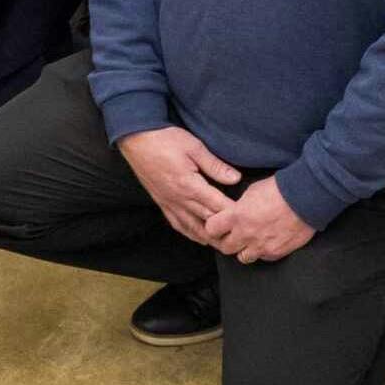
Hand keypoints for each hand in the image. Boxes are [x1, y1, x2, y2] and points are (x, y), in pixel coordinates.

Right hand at [117, 125, 243, 244]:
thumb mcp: (194, 147)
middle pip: (207, 221)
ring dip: (208, 237)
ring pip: (192, 227)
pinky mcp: (161, 202)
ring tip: (223, 245)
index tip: (248, 220)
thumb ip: (215, 165)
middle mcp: (179, 199)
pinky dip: (190, 233)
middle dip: (224, 231)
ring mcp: (169, 203)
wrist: (136, 139)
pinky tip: (198, 236)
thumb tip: (235, 178)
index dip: (233, 214)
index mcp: (189, 186)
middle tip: (241, 239)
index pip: (217, 205)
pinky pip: (177, 223)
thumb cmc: (165, 140)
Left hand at [204, 178, 316, 263]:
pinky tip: (266, 242)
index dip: (213, 227)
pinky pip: (262, 258)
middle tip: (231, 236)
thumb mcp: (251, 191)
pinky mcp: (276, 253)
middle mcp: (246, 234)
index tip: (216, 225)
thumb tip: (234, 212)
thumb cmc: (279, 189)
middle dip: (226, 241)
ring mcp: (261, 246)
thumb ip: (239, 207)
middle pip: (225, 248)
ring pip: (242, 258)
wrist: (305, 198)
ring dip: (243, 250)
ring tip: (249, 241)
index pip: (211, 229)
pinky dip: (262, 252)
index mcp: (237, 216)